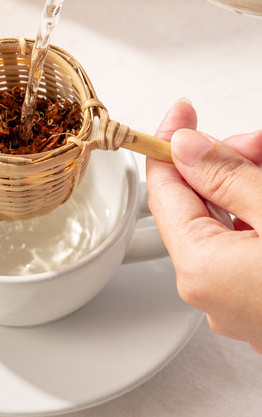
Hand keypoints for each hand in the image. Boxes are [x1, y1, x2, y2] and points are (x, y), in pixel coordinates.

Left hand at [146, 99, 261, 352]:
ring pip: (231, 225)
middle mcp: (214, 294)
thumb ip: (226, 175)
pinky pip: (252, 249)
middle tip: (258, 142)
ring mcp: (243, 305)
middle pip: (200, 207)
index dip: (170, 144)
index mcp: (203, 270)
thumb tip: (187, 148)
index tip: (182, 111)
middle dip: (227, 163)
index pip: (164, 193)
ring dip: (251, 186)